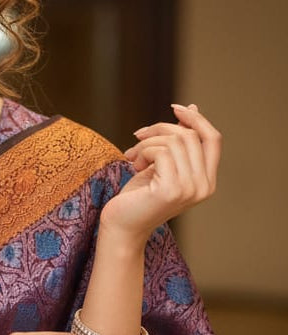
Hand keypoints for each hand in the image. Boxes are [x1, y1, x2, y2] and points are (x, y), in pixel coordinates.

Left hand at [101, 103, 221, 244]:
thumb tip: (192, 108)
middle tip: (138, 137)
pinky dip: (143, 152)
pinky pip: (161, 152)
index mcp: (207, 181)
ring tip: (134, 157)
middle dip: (160, 129)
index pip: (213, 140)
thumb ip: (178, 142)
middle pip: (190, 135)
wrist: (121, 226)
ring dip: (147, 143)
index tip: (176, 108)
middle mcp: (204, 186)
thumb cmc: (139, 196)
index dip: (197, 119)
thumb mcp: (162, 164)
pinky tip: (134, 166)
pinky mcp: (172, 190)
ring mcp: (190, 189)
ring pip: (174, 141)